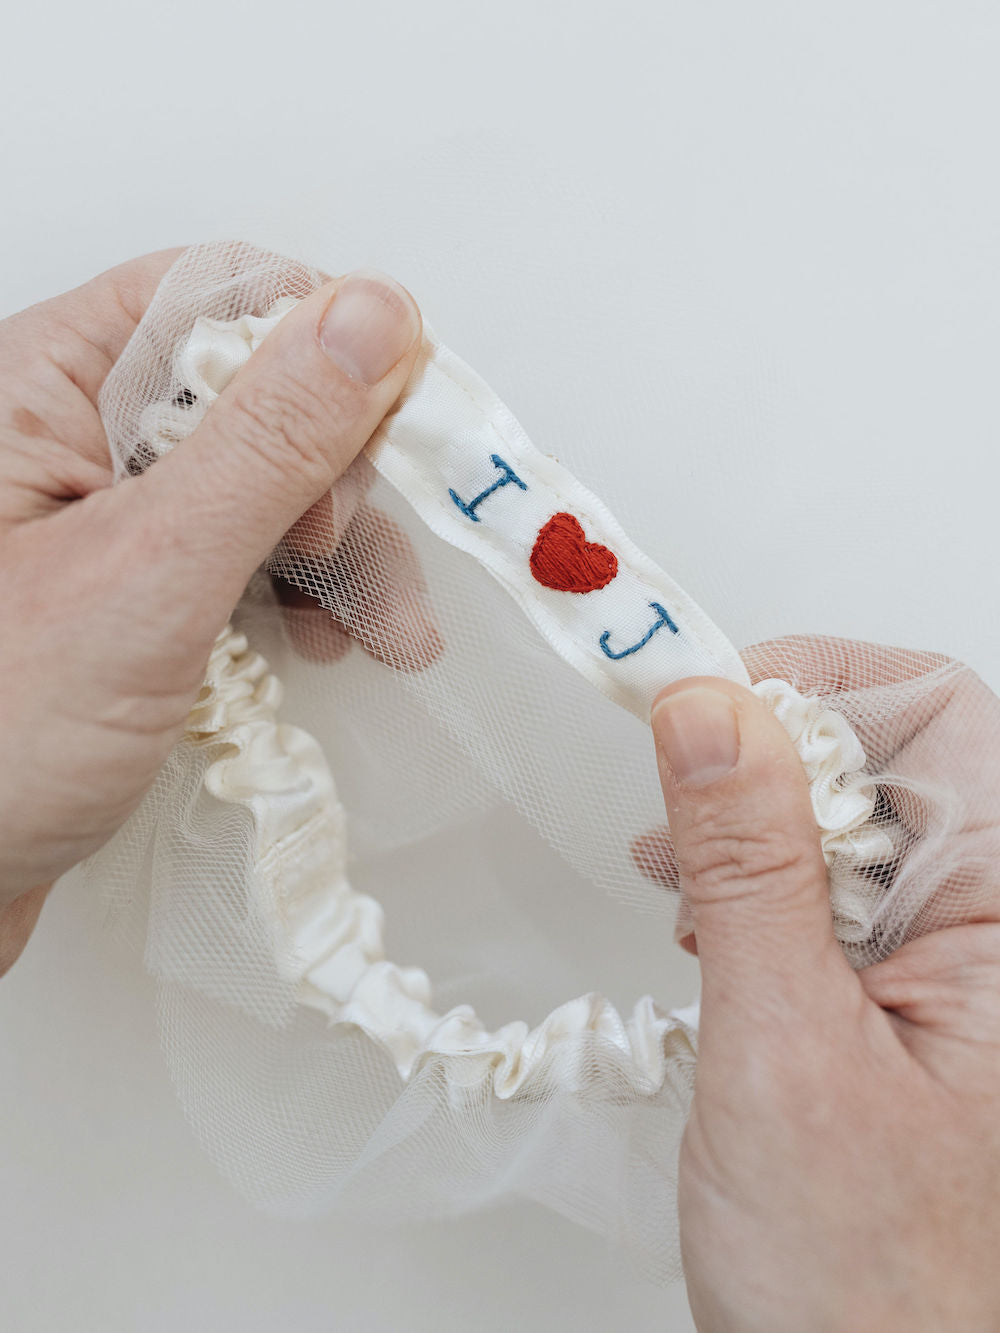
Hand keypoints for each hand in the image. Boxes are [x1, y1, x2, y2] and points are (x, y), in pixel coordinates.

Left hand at [0, 253, 422, 971]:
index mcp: (43, 386)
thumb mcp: (148, 577)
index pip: (218, 295)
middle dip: (338, 479)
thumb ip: (266, 444)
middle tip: (352, 558)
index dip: (322, 346)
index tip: (391, 426)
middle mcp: (74, 436)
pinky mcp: (135, 589)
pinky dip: (302, 595)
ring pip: (266, 483)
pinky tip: (329, 640)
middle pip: (259, 395)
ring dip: (339, 551)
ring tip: (377, 628)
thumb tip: (368, 317)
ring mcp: (108, 517)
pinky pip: (246, 556)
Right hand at [650, 646, 999, 1330]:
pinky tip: (713, 929)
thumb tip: (709, 711)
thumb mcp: (786, 1050)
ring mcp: (949, 961)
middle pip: (890, 749)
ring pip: (847, 811)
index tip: (700, 702)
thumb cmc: (872, 1290)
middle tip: (676, 802)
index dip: (814, 686)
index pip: (939, 712)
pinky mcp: (894, 990)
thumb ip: (749, 867)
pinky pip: (826, 881)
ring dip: (750, 820)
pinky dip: (753, 878)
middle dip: (767, 755)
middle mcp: (997, 929)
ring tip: (686, 885)